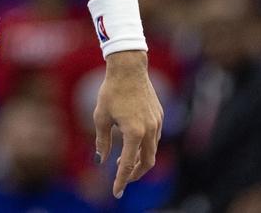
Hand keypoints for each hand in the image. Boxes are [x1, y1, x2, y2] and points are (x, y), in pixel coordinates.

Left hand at [93, 50, 163, 198]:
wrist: (129, 68)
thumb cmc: (111, 91)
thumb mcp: (101, 117)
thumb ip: (102, 141)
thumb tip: (101, 161)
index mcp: (134, 132)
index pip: (127, 164)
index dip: (121, 180)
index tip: (116, 192)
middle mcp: (149, 130)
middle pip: (147, 162)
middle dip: (134, 174)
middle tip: (123, 179)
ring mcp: (157, 123)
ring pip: (152, 151)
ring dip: (139, 160)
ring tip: (124, 161)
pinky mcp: (159, 116)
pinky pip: (154, 138)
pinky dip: (144, 147)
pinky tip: (132, 144)